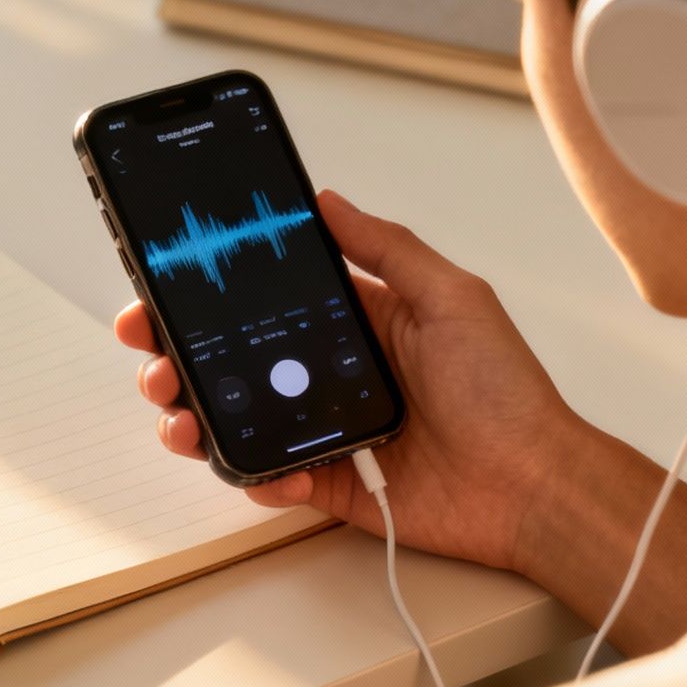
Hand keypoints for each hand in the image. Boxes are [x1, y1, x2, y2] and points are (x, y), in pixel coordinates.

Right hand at [117, 189, 586, 571]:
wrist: (535, 486)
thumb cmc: (508, 393)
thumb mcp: (452, 297)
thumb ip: (386, 248)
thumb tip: (329, 200)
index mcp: (361, 322)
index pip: (268, 301)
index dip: (213, 295)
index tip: (166, 287)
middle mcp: (335, 374)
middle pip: (236, 360)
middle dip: (180, 355)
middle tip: (152, 354)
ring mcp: (329, 431)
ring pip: (239, 420)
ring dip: (195, 415)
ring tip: (178, 414)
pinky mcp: (333, 486)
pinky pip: (272, 478)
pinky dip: (253, 474)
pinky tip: (255, 466)